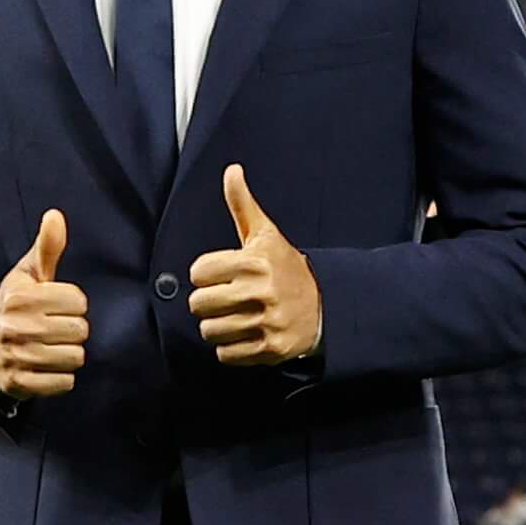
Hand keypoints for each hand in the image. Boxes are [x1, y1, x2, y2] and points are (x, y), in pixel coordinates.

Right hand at [0, 209, 88, 399]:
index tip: (58, 304)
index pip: (78, 301)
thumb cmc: (16, 305)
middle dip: (73, 329)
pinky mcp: (18, 383)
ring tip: (52, 346)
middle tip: (56, 327)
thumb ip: (46, 246)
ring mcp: (15, 357)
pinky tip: (47, 366)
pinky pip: (64, 383)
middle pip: (79, 330)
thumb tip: (56, 215)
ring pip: (75, 357)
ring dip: (69, 353)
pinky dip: (61, 377)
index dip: (73, 302)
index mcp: (18, 296)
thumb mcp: (28, 274)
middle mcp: (14, 327)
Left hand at [191, 166, 322, 366]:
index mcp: (255, 262)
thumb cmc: (285, 266)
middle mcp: (261, 292)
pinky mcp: (272, 349)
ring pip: (210, 331)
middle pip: (200, 304)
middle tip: (222, 298)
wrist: (327, 304)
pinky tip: (242, 334)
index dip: (204, 274)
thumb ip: (242, 204)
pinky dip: (229, 348)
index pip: (199, 272)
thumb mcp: (266, 234)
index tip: (218, 274)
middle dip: (206, 302)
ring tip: (231, 317)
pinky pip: (227, 354)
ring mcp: (267, 322)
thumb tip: (232, 170)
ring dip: (215, 327)